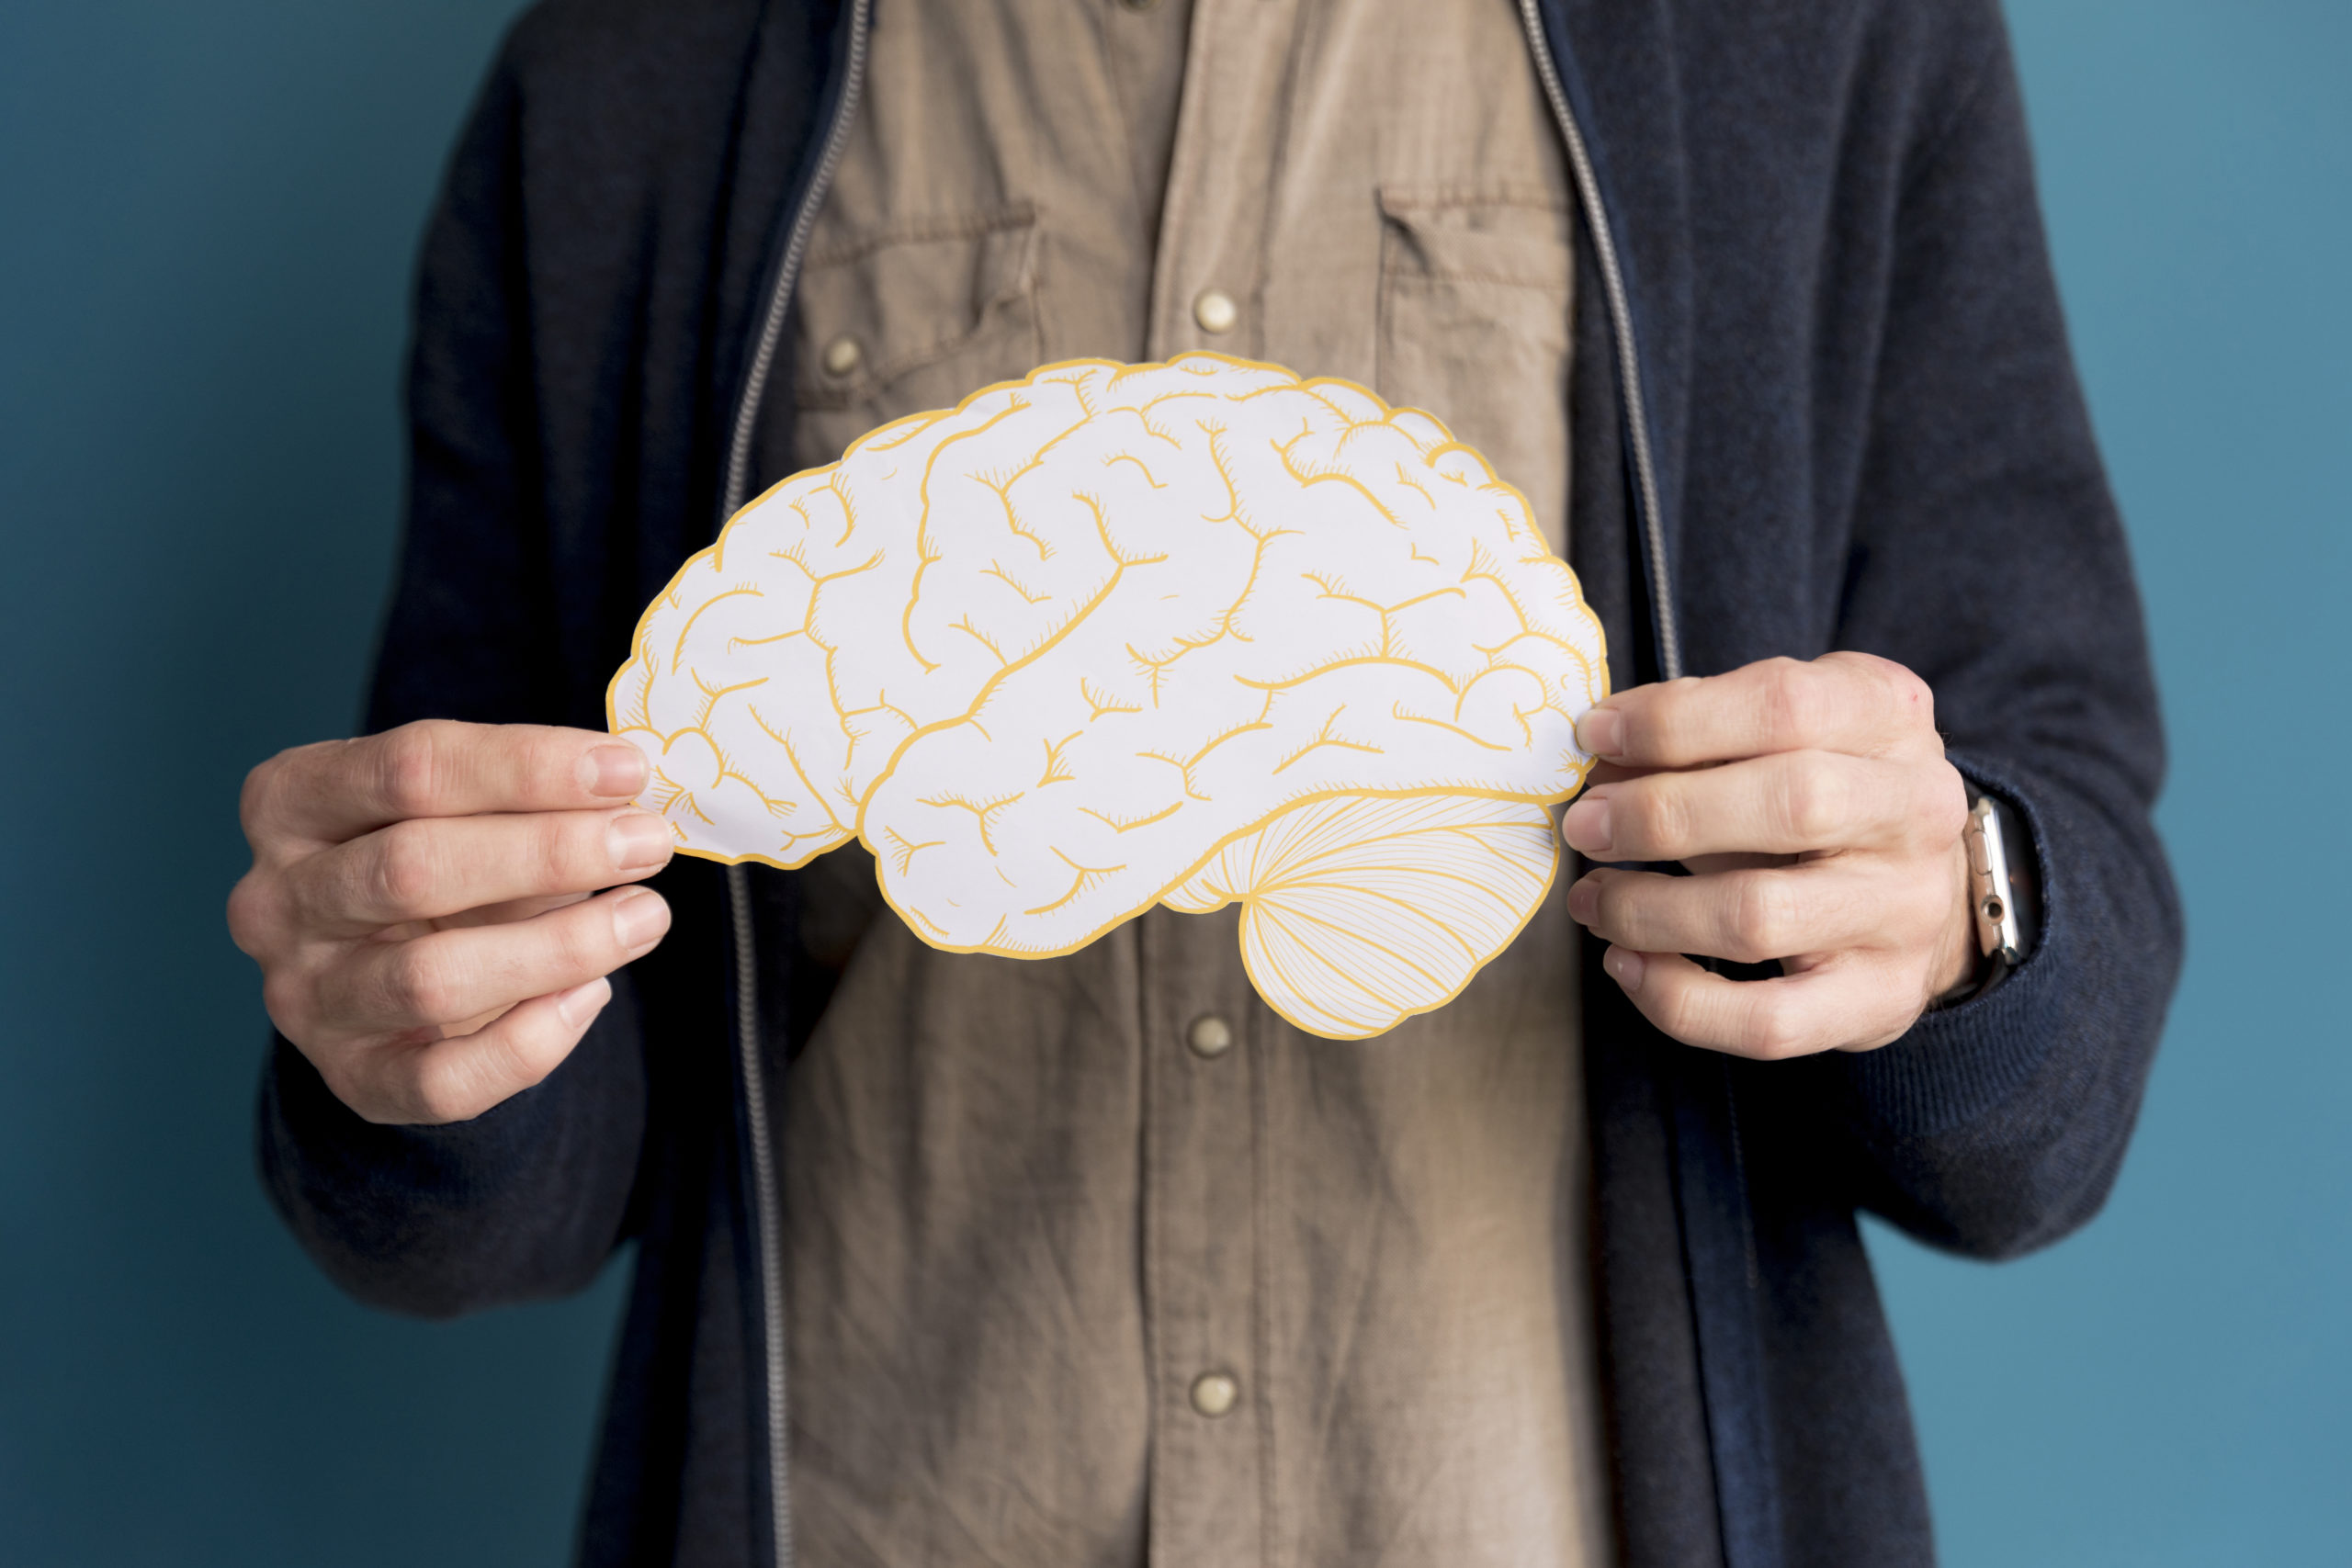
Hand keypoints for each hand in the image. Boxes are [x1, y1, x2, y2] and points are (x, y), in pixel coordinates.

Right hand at [228, 720, 674, 1122]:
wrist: (404, 981)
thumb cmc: (449, 865)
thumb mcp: (473, 812)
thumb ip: (530, 799)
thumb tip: (627, 796)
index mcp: (292, 800)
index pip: (410, 767)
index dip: (527, 766)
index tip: (628, 770)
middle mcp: (275, 900)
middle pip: (412, 867)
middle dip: (549, 853)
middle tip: (648, 844)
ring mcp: (304, 998)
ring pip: (430, 978)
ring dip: (559, 946)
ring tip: (646, 916)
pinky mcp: (354, 1079)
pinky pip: (445, 1079)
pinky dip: (533, 1040)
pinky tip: (593, 994)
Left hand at [1561, 653, 1976, 1057]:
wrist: (1918, 885)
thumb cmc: (1819, 788)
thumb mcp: (1775, 731)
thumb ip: (1695, 733)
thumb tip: (1598, 754)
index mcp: (1888, 715)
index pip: (1787, 705)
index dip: (1676, 721)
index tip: (1594, 736)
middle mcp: (1917, 810)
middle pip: (1790, 805)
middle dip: (1661, 816)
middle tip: (1585, 825)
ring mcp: (1907, 911)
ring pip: (1762, 917)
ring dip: (1649, 912)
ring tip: (1593, 900)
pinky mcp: (1881, 999)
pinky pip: (1768, 1021)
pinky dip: (1678, 1000)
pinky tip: (1627, 966)